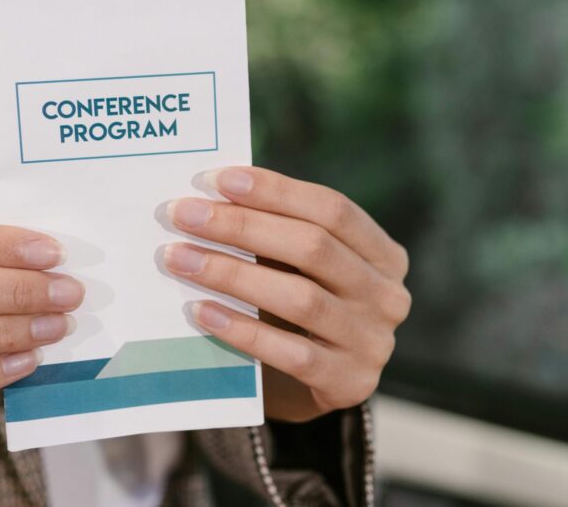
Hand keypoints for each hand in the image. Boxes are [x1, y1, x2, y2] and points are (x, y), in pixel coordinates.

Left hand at [164, 167, 409, 421]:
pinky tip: (200, 310)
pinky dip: (241, 330)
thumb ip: (276, 232)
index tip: (217, 179)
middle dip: (241, 225)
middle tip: (182, 214)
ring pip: (299, 297)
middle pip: (313, 247)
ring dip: (231, 273)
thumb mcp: (303, 267)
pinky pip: (289, 353)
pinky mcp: (348, 384)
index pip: (332, 208)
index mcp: (383, 254)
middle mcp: (387, 295)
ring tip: (179, 258)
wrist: (314, 387)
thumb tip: (210, 194)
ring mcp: (373, 342)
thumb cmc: (300, 308)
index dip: (275, 190)